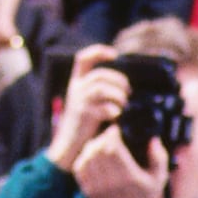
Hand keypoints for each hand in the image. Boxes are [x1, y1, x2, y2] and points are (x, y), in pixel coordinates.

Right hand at [47, 44, 128, 173]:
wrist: (69, 146)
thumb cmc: (82, 124)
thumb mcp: (84, 102)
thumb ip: (97, 90)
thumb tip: (122, 83)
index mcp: (75, 83)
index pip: (83, 59)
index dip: (98, 52)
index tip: (114, 54)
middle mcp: (76, 90)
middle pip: (100, 75)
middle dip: (119, 80)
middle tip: (128, 91)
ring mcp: (79, 102)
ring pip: (103, 88)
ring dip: (119, 95)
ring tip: (123, 104)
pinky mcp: (85, 116)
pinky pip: (106, 107)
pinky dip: (116, 110)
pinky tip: (117, 116)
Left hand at [75, 123, 167, 197]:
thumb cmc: (146, 196)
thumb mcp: (159, 178)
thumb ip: (159, 157)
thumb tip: (153, 139)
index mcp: (129, 177)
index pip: (113, 148)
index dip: (112, 135)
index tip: (116, 130)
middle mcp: (111, 182)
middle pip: (98, 150)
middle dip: (102, 138)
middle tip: (108, 136)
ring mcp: (97, 187)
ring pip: (87, 157)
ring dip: (92, 147)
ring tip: (100, 144)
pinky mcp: (88, 191)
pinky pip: (79, 169)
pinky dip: (83, 158)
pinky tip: (91, 156)